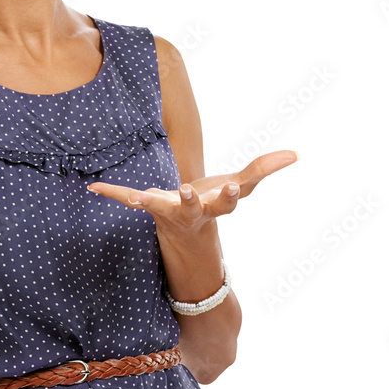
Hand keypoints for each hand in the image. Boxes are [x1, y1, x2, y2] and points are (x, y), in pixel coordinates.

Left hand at [86, 149, 298, 239]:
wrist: (188, 235)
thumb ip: (264, 169)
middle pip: (194, 208)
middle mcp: (192, 212)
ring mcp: (168, 212)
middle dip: (192, 200)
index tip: (236, 186)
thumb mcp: (241, 187)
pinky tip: (92, 186)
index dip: (233, 194)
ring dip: (145, 200)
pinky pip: (127, 198)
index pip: (229, 201)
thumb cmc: (215, 203)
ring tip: (134, 197)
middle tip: (188, 191)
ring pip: (157, 207)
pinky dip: (110, 192)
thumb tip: (296, 153)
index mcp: (216, 206)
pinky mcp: (149, 207)